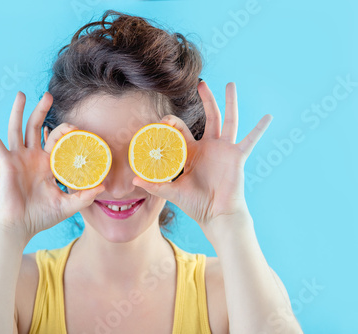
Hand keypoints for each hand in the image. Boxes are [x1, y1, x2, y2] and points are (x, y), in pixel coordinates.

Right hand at [0, 92, 104, 242]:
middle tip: (48, 95)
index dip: (63, 131)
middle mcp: (32, 158)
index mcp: (47, 164)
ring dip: (18, 111)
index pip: (55, 140)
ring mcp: (18, 159)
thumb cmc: (41, 217)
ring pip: (18, 129)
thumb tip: (103, 187)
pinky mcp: (6, 164)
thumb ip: (84, 196)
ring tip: (21, 94)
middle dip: (41, 111)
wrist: (19, 227)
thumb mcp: (67, 205)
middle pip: (36, 128)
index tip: (74, 126)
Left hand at [132, 82, 271, 236]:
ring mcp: (224, 150)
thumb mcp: (172, 191)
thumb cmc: (195, 204)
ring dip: (230, 102)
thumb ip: (155, 185)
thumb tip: (134, 180)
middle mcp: (209, 147)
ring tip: (231, 84)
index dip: (172, 123)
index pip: (182, 130)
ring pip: (229, 121)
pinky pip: (250, 141)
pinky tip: (269, 117)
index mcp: (192, 152)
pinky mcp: (237, 157)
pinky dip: (259, 130)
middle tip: (201, 84)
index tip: (163, 119)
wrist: (215, 215)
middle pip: (209, 117)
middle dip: (206, 100)